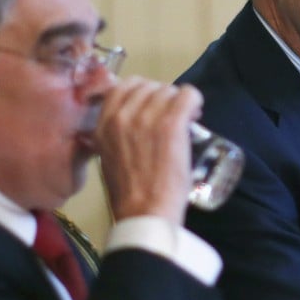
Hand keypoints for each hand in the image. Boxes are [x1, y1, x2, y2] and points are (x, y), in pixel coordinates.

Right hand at [94, 77, 202, 224]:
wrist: (144, 212)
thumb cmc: (129, 195)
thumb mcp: (108, 159)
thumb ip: (114, 139)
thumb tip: (129, 131)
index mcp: (103, 124)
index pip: (123, 87)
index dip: (142, 93)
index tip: (153, 106)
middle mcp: (122, 115)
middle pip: (149, 87)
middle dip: (163, 97)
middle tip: (173, 115)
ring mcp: (147, 118)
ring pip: (169, 91)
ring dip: (179, 101)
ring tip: (187, 118)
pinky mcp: (170, 124)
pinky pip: (187, 95)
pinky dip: (194, 100)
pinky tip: (196, 112)